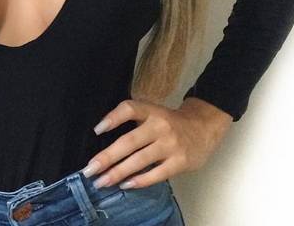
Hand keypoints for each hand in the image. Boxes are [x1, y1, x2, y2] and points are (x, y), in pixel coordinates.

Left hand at [82, 97, 232, 188]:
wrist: (204, 128)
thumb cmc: (170, 122)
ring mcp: (170, 145)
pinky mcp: (179, 162)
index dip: (112, 118)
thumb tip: (105, 140)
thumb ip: (134, 121)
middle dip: (107, 157)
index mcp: (152, 110)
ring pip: (139, 161)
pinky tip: (125, 184)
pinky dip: (139, 181)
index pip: (129, 109)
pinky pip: (156, 174)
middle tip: (89, 170)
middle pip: (129, 142)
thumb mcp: (153, 113)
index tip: (97, 131)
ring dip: (118, 173)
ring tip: (102, 181)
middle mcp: (160, 126)